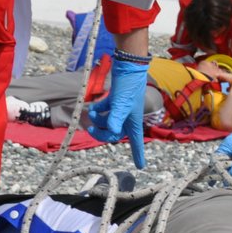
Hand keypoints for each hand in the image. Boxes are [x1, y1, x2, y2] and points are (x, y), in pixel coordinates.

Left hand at [86, 51, 147, 168]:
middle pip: (115, 133)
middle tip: (91, 130)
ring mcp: (121, 108)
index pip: (136, 142)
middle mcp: (127, 117)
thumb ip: (115, 118)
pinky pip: (105, 110)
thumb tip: (111, 132)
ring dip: (98, 118)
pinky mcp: (115, 99)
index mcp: (133, 122)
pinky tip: (93, 106)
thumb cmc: (128, 86)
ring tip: (91, 112)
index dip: (138, 154)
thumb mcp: (121, 104)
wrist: (128, 66)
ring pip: (107, 121)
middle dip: (102, 132)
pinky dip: (98, 109)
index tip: (140, 166)